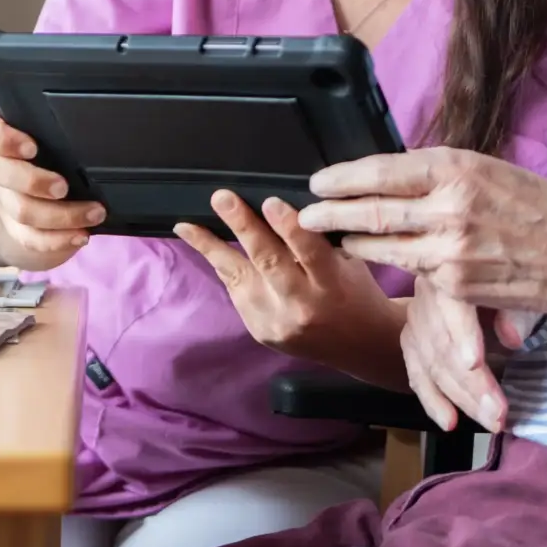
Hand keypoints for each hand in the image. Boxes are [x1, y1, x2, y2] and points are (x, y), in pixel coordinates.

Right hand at [0, 104, 103, 271]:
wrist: (28, 187)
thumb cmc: (47, 145)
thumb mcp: (48, 129)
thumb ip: (57, 123)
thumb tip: (98, 121)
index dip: (2, 138)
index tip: (31, 147)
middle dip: (33, 181)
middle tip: (63, 186)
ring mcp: (2, 198)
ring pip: (20, 210)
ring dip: (61, 215)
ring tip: (95, 212)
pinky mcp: (15, 227)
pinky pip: (30, 238)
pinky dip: (58, 239)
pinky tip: (82, 234)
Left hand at [175, 191, 406, 387]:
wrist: (360, 347)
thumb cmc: (357, 291)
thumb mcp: (350, 262)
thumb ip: (321, 239)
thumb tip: (281, 203)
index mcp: (333, 286)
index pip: (311, 252)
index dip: (289, 227)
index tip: (270, 201)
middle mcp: (302, 306)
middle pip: (269, 262)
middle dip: (244, 227)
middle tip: (223, 198)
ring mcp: (276, 321)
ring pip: (239, 277)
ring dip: (211, 248)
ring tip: (186, 226)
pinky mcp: (259, 330)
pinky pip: (236, 290)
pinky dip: (223, 265)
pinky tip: (204, 243)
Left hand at [299, 147, 546, 315]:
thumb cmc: (541, 208)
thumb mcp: (490, 170)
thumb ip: (442, 174)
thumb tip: (393, 174)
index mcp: (457, 167)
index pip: (381, 169)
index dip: (342, 177)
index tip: (320, 180)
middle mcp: (449, 205)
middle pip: (370, 208)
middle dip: (331, 212)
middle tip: (307, 212)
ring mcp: (450, 248)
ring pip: (381, 243)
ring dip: (352, 239)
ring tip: (333, 234)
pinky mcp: (454, 283)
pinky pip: (409, 271)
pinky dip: (386, 261)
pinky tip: (373, 256)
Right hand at [398, 285, 527, 433]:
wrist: (484, 272)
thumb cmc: (511, 277)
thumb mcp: (523, 284)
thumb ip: (519, 308)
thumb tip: (512, 339)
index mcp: (453, 268)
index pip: (453, 302)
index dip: (463, 334)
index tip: (475, 364)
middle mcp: (427, 292)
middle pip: (442, 343)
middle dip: (472, 384)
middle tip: (500, 415)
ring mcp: (415, 318)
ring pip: (431, 364)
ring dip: (461, 399)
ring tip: (490, 423)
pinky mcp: (411, 340)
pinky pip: (417, 375)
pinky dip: (433, 401)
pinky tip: (450, 422)